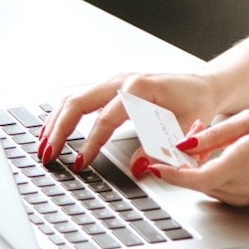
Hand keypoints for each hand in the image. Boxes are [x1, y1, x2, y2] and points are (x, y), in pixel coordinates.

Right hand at [38, 71, 217, 170]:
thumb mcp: (187, 129)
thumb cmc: (197, 105)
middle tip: (47, 156)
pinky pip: (81, 99)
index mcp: (141, 88)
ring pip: (75, 99)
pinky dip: (64, 116)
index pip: (106, 118)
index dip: (91, 143)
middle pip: (80, 102)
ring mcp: (115, 82)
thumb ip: (163, 149)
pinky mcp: (112, 87)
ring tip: (43, 148)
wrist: (204, 86)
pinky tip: (54, 133)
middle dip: (60, 130)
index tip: (80, 164)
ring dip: (56, 123)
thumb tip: (139, 167)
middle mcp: (124, 81)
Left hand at [146, 109, 248, 204]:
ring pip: (204, 186)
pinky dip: (211, 175)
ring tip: (208, 141)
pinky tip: (222, 156)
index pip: (192, 178)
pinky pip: (218, 190)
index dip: (169, 172)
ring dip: (197, 168)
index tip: (154, 164)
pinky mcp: (246, 203)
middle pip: (194, 181)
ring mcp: (242, 200)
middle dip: (183, 161)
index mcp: (238, 165)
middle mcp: (237, 188)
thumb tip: (185, 143)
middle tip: (191, 135)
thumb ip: (215, 134)